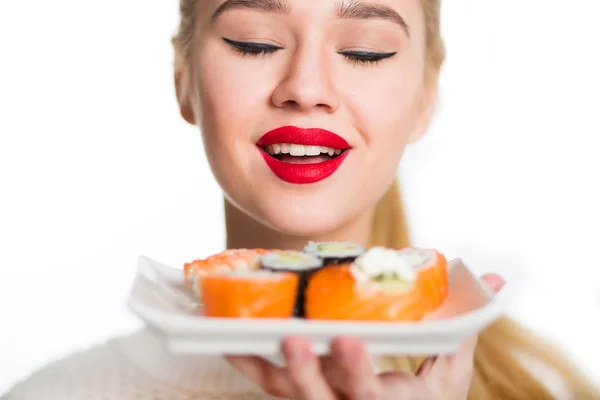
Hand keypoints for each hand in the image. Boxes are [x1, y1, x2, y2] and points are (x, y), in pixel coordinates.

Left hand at [227, 274, 504, 399]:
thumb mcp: (448, 373)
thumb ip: (462, 327)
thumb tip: (493, 280)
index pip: (368, 391)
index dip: (356, 368)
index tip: (348, 338)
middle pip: (318, 397)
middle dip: (303, 371)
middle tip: (292, 336)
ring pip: (285, 393)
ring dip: (263, 363)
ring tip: (237, 333)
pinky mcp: (297, 398)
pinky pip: (267, 385)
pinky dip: (248, 363)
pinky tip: (229, 339)